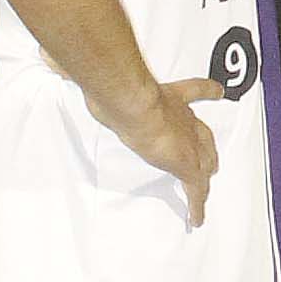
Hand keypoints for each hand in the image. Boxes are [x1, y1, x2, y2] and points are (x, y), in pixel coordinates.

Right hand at [100, 76, 224, 225]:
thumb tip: (63, 64)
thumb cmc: (119, 88)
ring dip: (204, 177)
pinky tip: (197, 217)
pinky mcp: (186, 164)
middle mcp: (185, 117)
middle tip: (211, 157)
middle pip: (204, 135)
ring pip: (204, 163)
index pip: (194, 91)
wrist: (132, 102)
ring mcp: (188, 142)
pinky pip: (196, 190)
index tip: (217, 91)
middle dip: (207, 146)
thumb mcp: (108, 77)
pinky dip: (197, 205)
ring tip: (206, 189)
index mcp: (171, 95)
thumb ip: (93, 72)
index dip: (208, 91)